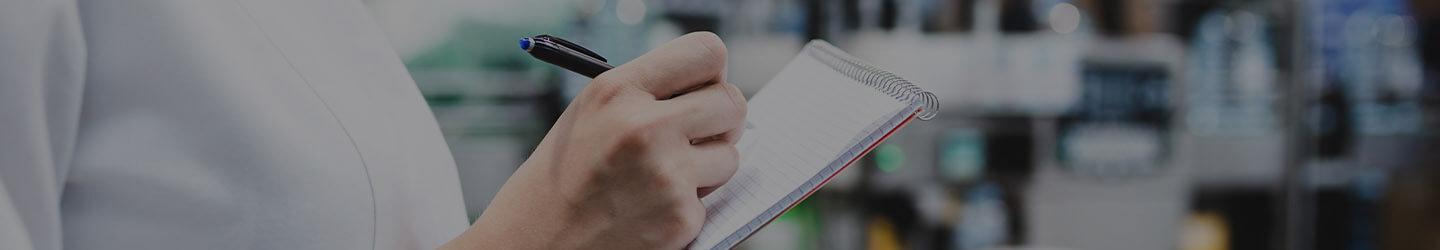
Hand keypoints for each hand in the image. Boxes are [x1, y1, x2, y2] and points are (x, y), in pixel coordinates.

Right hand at [442, 32, 746, 248]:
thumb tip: (711, 88)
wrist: (535, 242)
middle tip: (699, 134)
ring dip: (707, 167)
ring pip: (730, 154)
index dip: (712, 73)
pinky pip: (711, 199)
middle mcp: (644, 126)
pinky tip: (650, 209)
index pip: (707, 53)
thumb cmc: (565, 176)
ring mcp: (665, 174)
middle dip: (721, 120)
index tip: (703, 88)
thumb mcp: (592, 113)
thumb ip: (647, 93)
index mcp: (618, 90)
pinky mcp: (679, 217)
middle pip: (731, 102)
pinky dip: (687, 206)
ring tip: (660, 177)